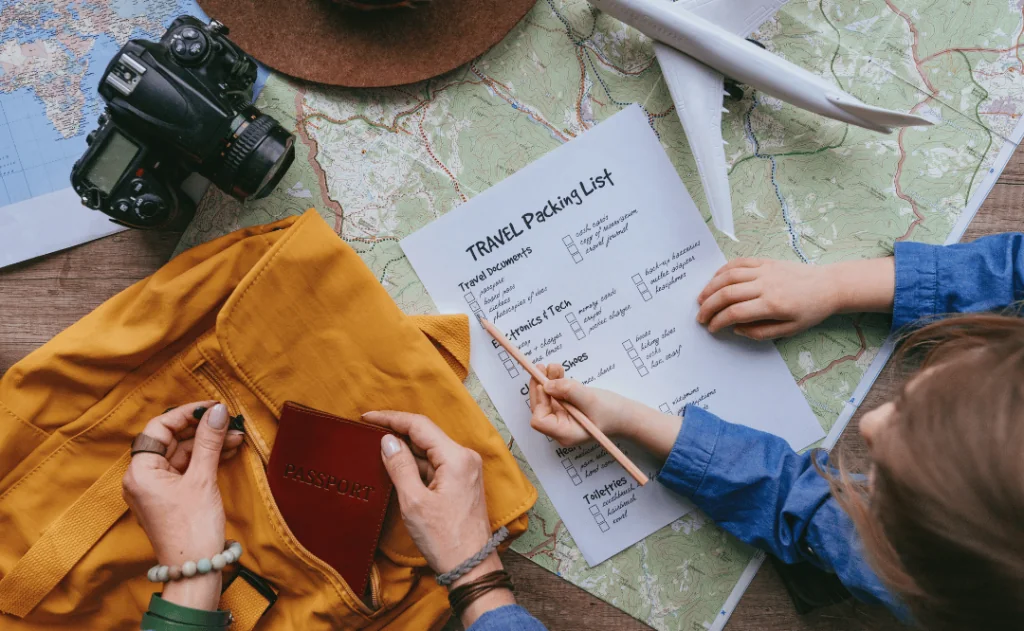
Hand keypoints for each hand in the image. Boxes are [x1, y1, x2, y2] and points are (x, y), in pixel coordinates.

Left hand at [122, 402, 243, 610]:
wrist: (196, 570)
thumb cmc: (193, 529)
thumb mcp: (203, 479)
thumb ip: (209, 441)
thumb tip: (218, 411)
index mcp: (140, 472)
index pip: (159, 428)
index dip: (186, 414)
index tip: (212, 407)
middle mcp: (142, 478)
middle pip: (171, 441)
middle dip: (202, 430)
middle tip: (230, 422)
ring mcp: (156, 489)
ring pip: (182, 455)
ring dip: (208, 444)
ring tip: (236, 437)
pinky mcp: (170, 498)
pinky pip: (186, 469)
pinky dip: (205, 460)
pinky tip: (227, 451)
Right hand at [362, 410, 514, 626]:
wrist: (471, 567)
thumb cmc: (445, 539)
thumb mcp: (414, 502)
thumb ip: (400, 467)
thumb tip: (387, 441)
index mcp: (457, 458)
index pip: (420, 425)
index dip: (391, 418)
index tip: (367, 417)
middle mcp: (465, 458)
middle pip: (426, 435)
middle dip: (397, 432)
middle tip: (368, 430)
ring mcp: (465, 470)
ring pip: (429, 451)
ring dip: (405, 450)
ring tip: (376, 448)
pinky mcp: (462, 482)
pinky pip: (435, 465)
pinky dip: (415, 465)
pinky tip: (396, 467)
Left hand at [529, 363, 642, 443]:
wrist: (625, 415)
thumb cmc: (612, 413)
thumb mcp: (591, 400)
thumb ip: (569, 391)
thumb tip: (546, 385)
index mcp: (565, 433)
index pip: (539, 420)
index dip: (540, 401)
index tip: (545, 384)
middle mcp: (560, 427)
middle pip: (539, 407)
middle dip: (540, 386)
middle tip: (542, 367)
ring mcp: (562, 418)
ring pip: (546, 398)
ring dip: (547, 381)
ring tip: (554, 367)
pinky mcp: (566, 408)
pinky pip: (554, 395)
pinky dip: (555, 382)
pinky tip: (559, 372)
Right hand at [696, 258, 837, 338]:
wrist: (828, 286)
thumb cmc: (810, 310)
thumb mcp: (790, 330)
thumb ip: (760, 332)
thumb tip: (736, 329)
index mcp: (772, 305)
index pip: (735, 313)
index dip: (718, 321)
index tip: (711, 328)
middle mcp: (765, 285)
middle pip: (727, 294)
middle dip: (708, 306)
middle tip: (700, 316)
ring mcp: (764, 271)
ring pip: (728, 276)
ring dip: (710, 287)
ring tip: (701, 298)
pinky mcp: (766, 262)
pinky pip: (739, 263)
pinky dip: (723, 270)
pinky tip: (715, 279)